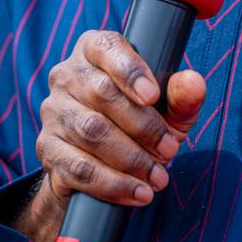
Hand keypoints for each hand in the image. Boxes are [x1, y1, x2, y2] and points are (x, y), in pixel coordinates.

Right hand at [16, 30, 205, 241]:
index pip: (107, 48)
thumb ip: (182, 96)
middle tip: (170, 149)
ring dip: (131, 159)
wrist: (102, 168)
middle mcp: (67, 75)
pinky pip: (79, 167)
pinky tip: (137, 193)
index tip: (153, 96)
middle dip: (142, 126)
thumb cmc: (140, 124)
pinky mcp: (47, 148)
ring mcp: (53, 111)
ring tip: (159, 177)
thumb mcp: (168, 109)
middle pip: (102, 94)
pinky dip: (113, 183)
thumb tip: (193, 83)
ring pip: (90, 132)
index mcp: (95, 50)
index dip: (130, 71)